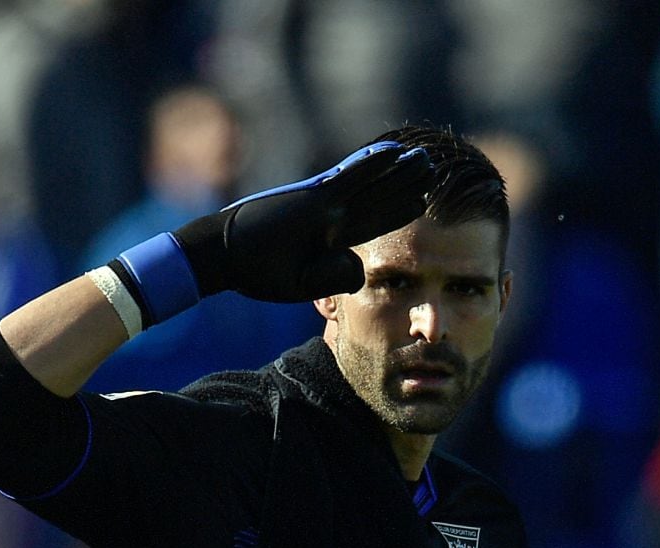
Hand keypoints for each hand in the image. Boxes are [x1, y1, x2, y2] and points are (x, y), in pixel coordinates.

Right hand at [174, 141, 432, 301]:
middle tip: (432, 171)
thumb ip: (336, 276)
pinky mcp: (314, 195)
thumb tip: (363, 265)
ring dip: (399, 171)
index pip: (373, 223)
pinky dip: (373, 163)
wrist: (227, 256)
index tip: (420, 201)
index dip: (398, 211)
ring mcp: (325, 203)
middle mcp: (332, 217)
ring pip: (372, 183)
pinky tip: (396, 150)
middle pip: (378, 199)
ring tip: (424, 157)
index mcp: (331, 240)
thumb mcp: (304, 285)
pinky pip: (351, 175)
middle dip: (406, 186)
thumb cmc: (258, 273)